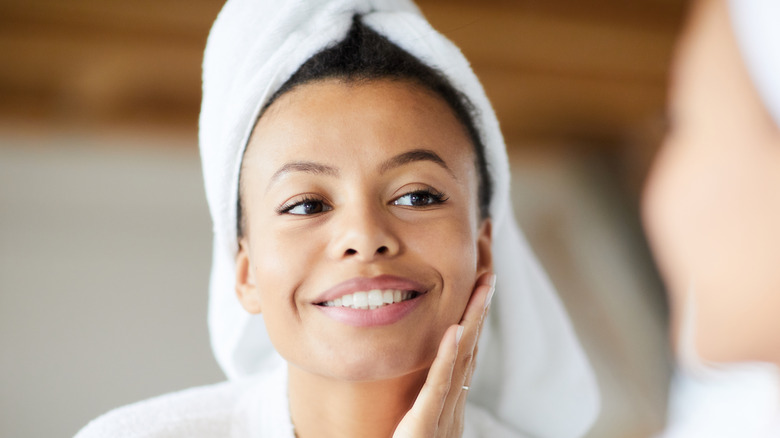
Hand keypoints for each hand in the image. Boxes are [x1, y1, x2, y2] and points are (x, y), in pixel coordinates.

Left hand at [393, 272, 495, 437]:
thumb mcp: (417, 430)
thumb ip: (424, 406)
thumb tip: (427, 378)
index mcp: (449, 406)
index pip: (465, 356)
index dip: (473, 322)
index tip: (479, 291)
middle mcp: (453, 408)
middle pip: (471, 351)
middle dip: (480, 312)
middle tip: (490, 276)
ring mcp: (442, 416)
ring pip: (461, 362)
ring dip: (472, 322)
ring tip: (481, 289)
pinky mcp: (424, 424)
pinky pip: (438, 386)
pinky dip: (449, 357)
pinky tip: (455, 331)